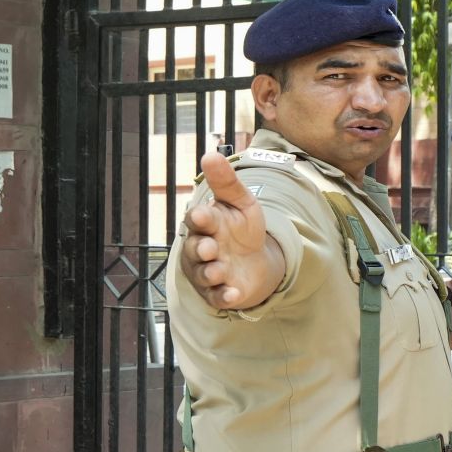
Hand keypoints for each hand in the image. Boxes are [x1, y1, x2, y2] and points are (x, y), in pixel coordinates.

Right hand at [179, 152, 285, 309]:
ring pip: (203, 274)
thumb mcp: (241, 203)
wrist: (257, 260)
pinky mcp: (218, 293)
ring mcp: (208, 273)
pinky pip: (217, 297)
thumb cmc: (243, 229)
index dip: (200, 219)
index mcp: (205, 225)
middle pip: (195, 250)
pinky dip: (224, 296)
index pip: (197, 220)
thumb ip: (226, 183)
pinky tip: (234, 294)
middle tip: (210, 247)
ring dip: (210, 272)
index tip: (203, 215)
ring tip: (219, 270)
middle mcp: (201, 249)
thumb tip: (210, 155)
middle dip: (201, 249)